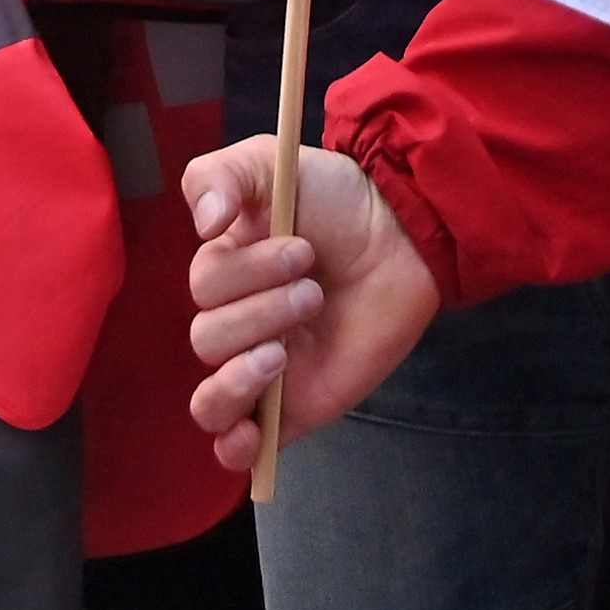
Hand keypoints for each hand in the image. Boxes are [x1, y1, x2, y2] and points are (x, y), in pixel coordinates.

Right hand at [180, 136, 440, 473]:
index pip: (203, 287)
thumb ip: (221, 176)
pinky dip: (233, 446)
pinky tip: (249, 434)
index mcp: (224, 271)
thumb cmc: (337, 199)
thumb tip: (202, 223)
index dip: (247, 273)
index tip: (303, 248)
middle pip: (207, 339)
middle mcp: (237, 322)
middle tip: (314, 288)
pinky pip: (237, 446)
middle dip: (262, 310)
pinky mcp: (293, 411)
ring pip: (212, 398)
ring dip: (243, 371)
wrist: (406, 238)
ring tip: (287, 350)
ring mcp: (262, 371)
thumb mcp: (271, 162)